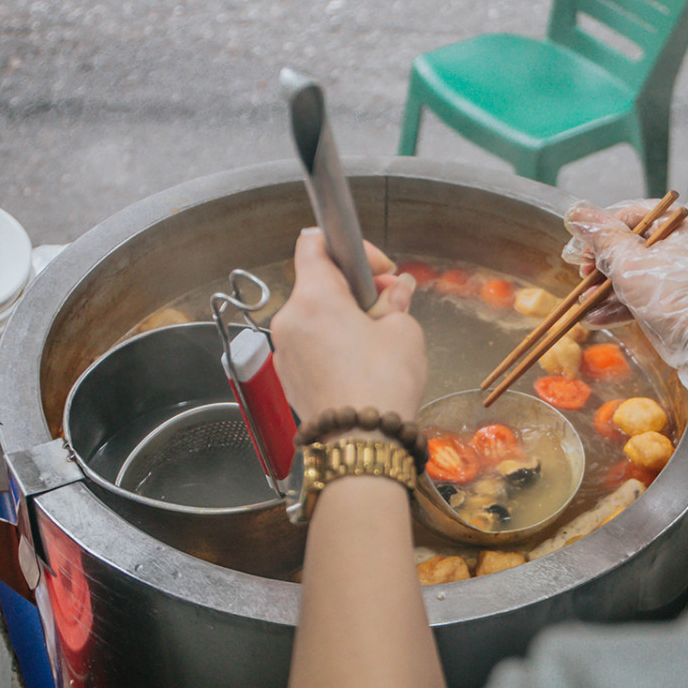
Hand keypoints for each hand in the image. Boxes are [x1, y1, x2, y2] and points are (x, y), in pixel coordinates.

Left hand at [271, 228, 427, 421]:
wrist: (361, 443)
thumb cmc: (382, 384)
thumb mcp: (403, 331)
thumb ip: (395, 303)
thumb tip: (396, 292)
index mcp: (314, 297)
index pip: (314, 244)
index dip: (351, 248)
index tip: (379, 270)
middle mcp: (289, 319)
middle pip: (318, 284)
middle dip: (354, 290)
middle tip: (388, 307)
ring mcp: (284, 351)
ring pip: (313, 318)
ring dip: (342, 319)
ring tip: (377, 340)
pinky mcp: (288, 377)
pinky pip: (309, 346)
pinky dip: (331, 345)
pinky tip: (360, 364)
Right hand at [562, 200, 687, 391]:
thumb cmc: (673, 296)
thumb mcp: (628, 262)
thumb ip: (601, 238)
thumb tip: (579, 215)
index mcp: (680, 221)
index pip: (630, 216)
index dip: (600, 234)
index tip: (583, 254)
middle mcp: (685, 240)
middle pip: (631, 246)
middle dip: (602, 267)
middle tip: (585, 278)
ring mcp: (683, 270)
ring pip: (636, 272)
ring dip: (607, 289)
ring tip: (586, 302)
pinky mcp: (679, 295)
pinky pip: (646, 292)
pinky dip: (623, 304)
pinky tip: (596, 317)